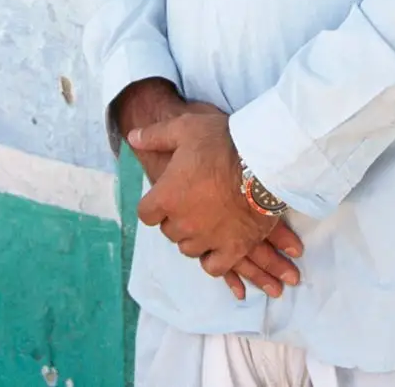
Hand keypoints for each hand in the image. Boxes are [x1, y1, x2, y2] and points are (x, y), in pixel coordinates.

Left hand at [131, 110, 282, 278]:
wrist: (262, 161)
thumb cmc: (221, 143)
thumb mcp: (184, 128)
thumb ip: (155, 135)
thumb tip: (132, 137)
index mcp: (167, 197)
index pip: (146, 214)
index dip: (154, 205)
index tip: (167, 195)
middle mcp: (183, 223)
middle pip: (169, 231)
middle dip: (176, 218)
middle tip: (192, 201)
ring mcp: (208, 239)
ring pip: (189, 249)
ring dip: (193, 237)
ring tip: (206, 219)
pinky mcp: (232, 249)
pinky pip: (214, 266)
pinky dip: (213, 258)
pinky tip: (218, 244)